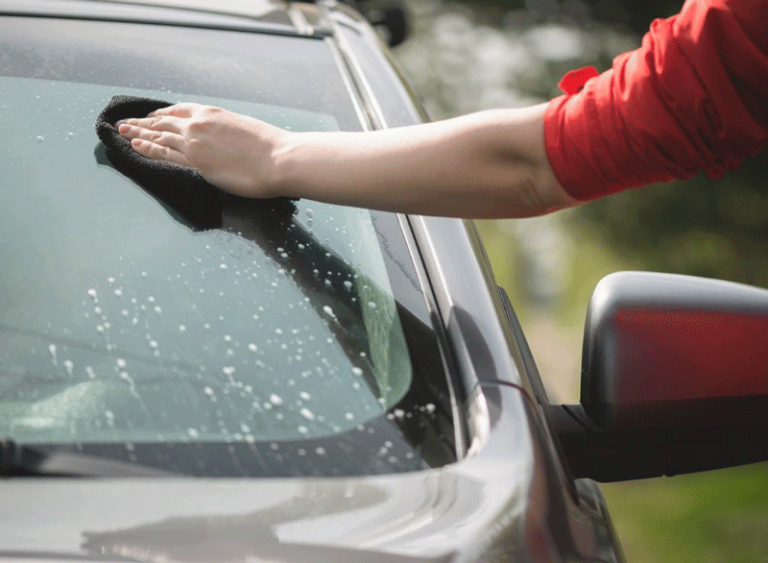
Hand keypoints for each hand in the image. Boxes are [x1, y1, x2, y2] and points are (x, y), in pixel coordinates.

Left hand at [117, 103, 288, 197]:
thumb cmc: (272, 147)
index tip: (152, 116)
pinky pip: (163, 153)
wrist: (279, 159)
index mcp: (213, 113)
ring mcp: (194, 142)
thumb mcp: (246, 129)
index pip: (179, 111)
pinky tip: (134, 145)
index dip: (162, 114)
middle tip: (125, 122)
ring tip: (121, 131)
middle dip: (142, 121)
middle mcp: (198, 123)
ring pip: (158, 135)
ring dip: (137, 132)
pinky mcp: (195, 161)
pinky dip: (146, 147)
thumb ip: (228, 130)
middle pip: (162, 121)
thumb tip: (225, 139)